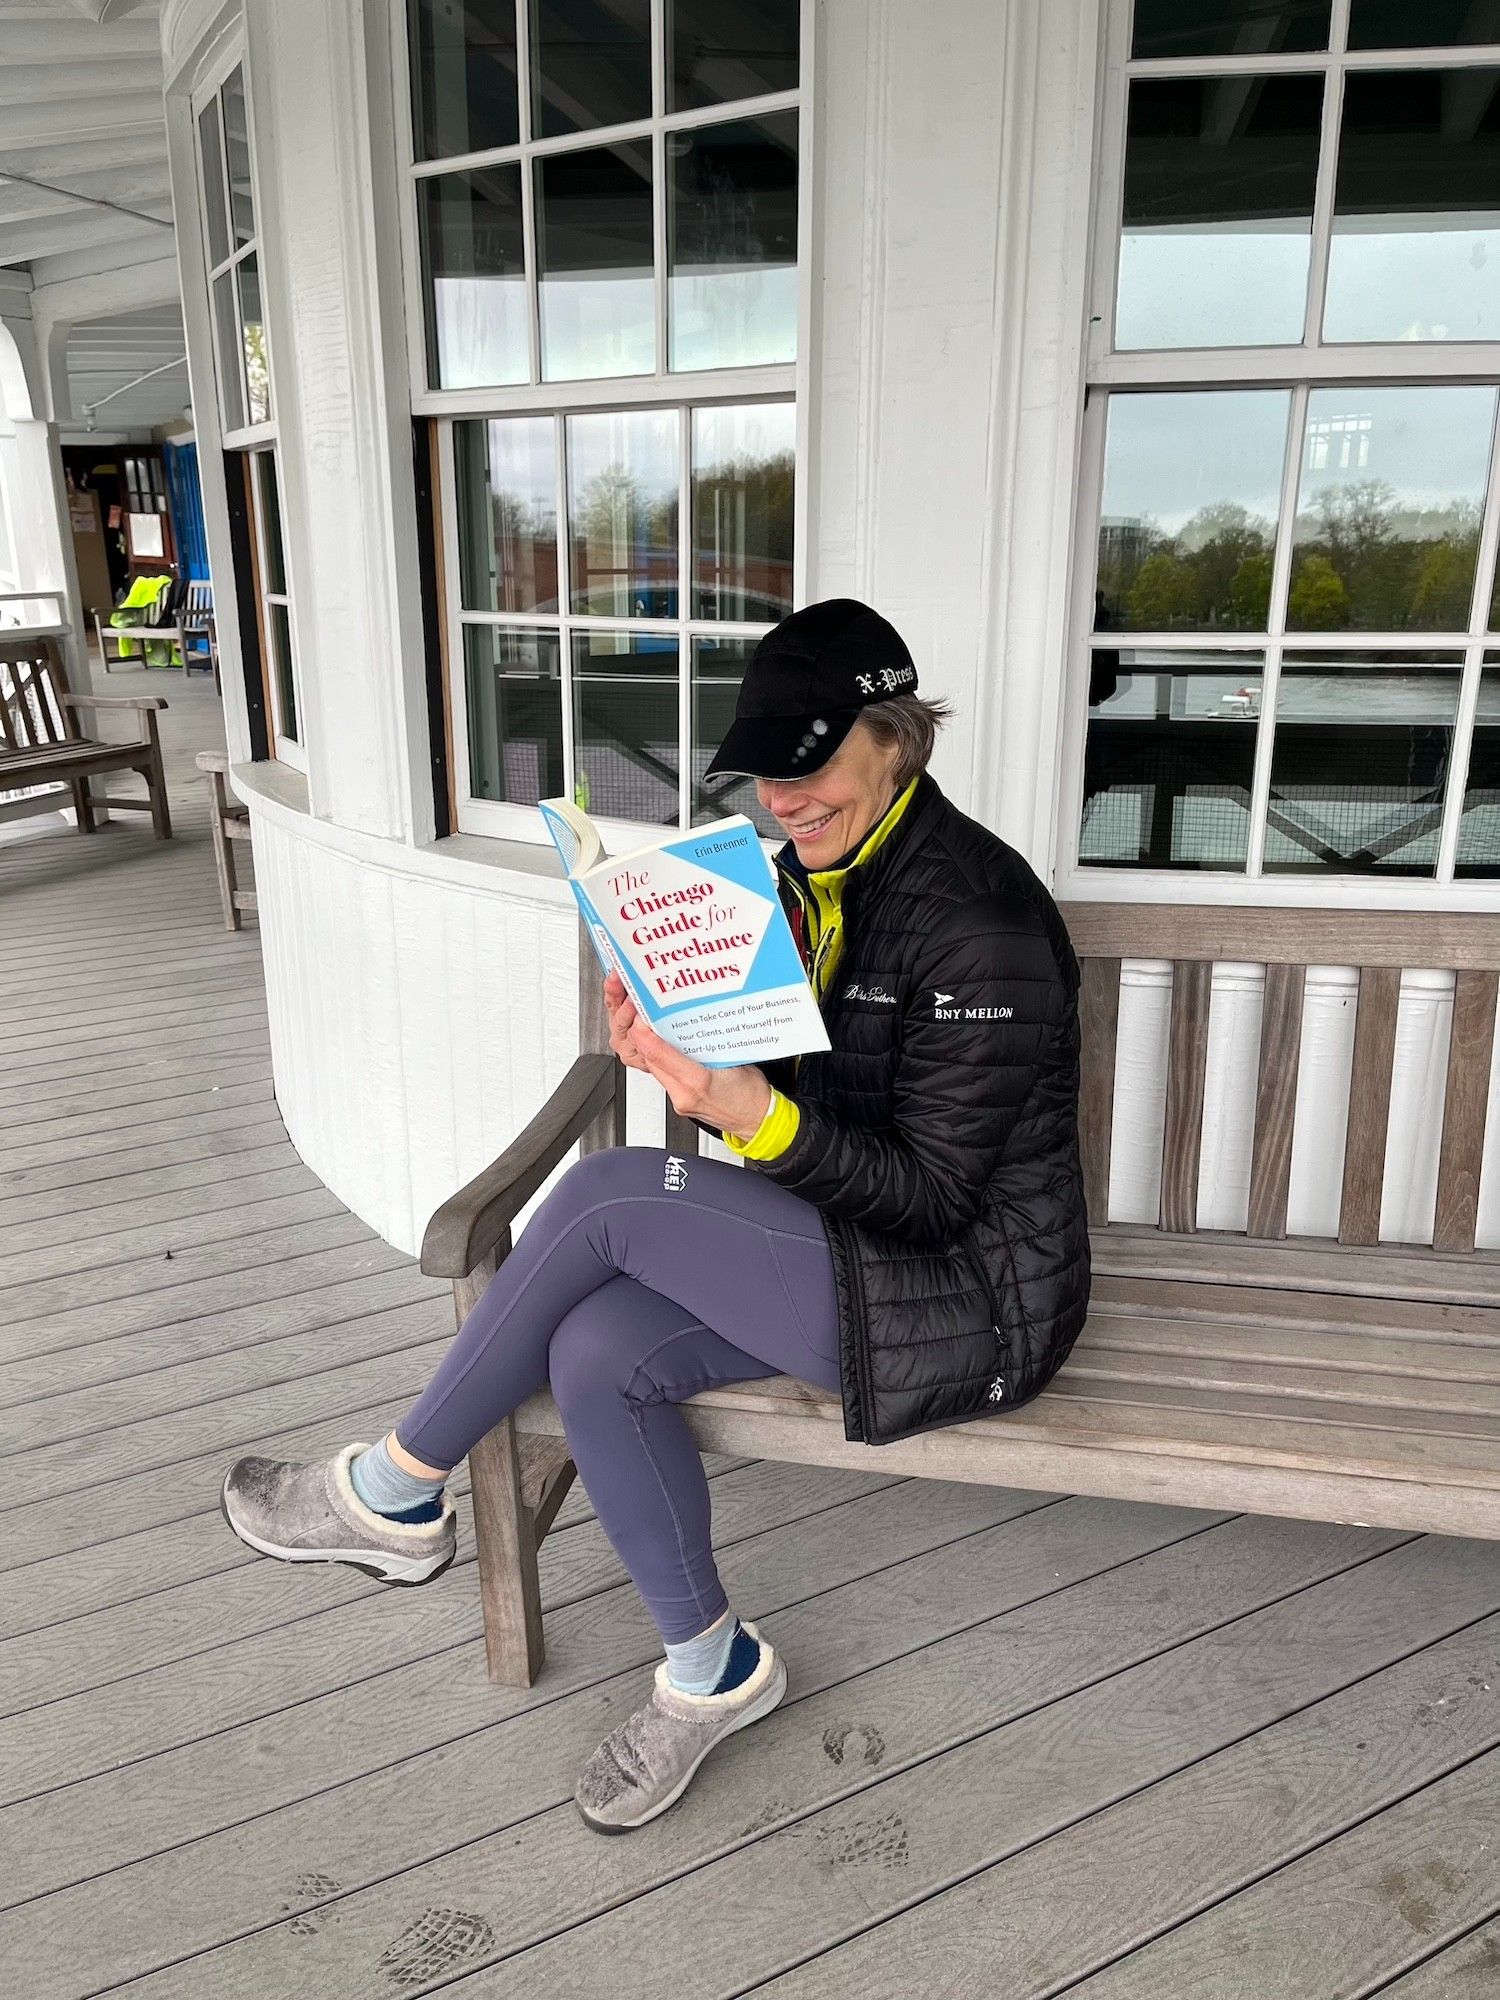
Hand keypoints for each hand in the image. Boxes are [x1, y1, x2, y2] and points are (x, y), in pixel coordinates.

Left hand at [601, 975, 771, 1138]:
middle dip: (644, 1037)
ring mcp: (680, 1101)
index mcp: (698, 1081)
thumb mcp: (736, 1060)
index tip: (641, 1017)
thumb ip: (710, 1044)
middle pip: (651, 1061)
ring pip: (654, 1070)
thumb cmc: (752, 1096)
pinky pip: (663, 1078)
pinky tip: (669, 1051)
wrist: (757, 1120)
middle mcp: (684, 1094)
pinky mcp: (680, 1104)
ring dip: (652, 1050)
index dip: (644, 1033)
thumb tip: (692, 1023)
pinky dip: (662, 1063)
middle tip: (646, 1016)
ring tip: (656, 1030)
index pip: (658, 1054)